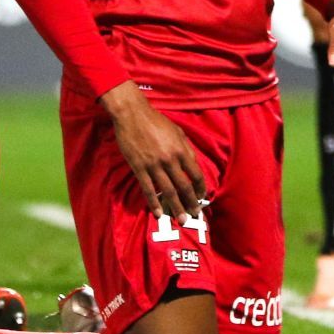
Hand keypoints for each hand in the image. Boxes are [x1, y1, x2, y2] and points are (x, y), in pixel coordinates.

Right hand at [99, 82, 206, 222]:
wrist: (132, 114)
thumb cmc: (156, 121)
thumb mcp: (177, 131)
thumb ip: (186, 148)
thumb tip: (193, 164)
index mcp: (181, 150)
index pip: (196, 175)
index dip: (200, 188)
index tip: (201, 197)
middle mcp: (170, 160)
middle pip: (184, 187)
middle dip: (191, 203)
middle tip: (194, 215)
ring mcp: (154, 165)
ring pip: (168, 191)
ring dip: (176, 207)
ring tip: (181, 219)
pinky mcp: (139, 168)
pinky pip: (148, 189)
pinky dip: (154, 203)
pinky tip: (158, 213)